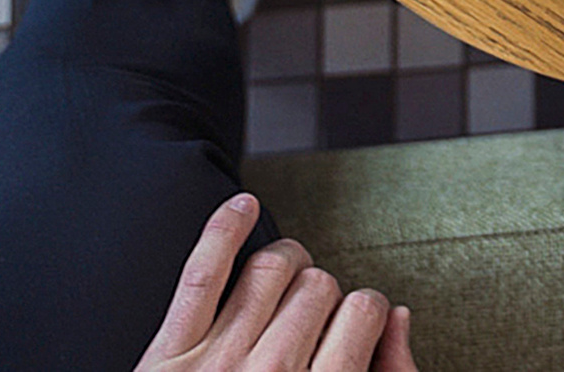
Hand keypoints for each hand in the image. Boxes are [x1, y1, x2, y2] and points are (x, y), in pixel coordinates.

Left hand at [139, 194, 419, 371]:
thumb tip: (397, 317)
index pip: (364, 311)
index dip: (365, 311)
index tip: (354, 323)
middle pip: (321, 287)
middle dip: (326, 295)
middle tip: (314, 321)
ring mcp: (213, 363)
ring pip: (273, 269)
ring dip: (289, 264)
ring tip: (288, 280)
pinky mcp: (165, 356)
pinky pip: (201, 272)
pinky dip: (223, 229)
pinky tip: (243, 208)